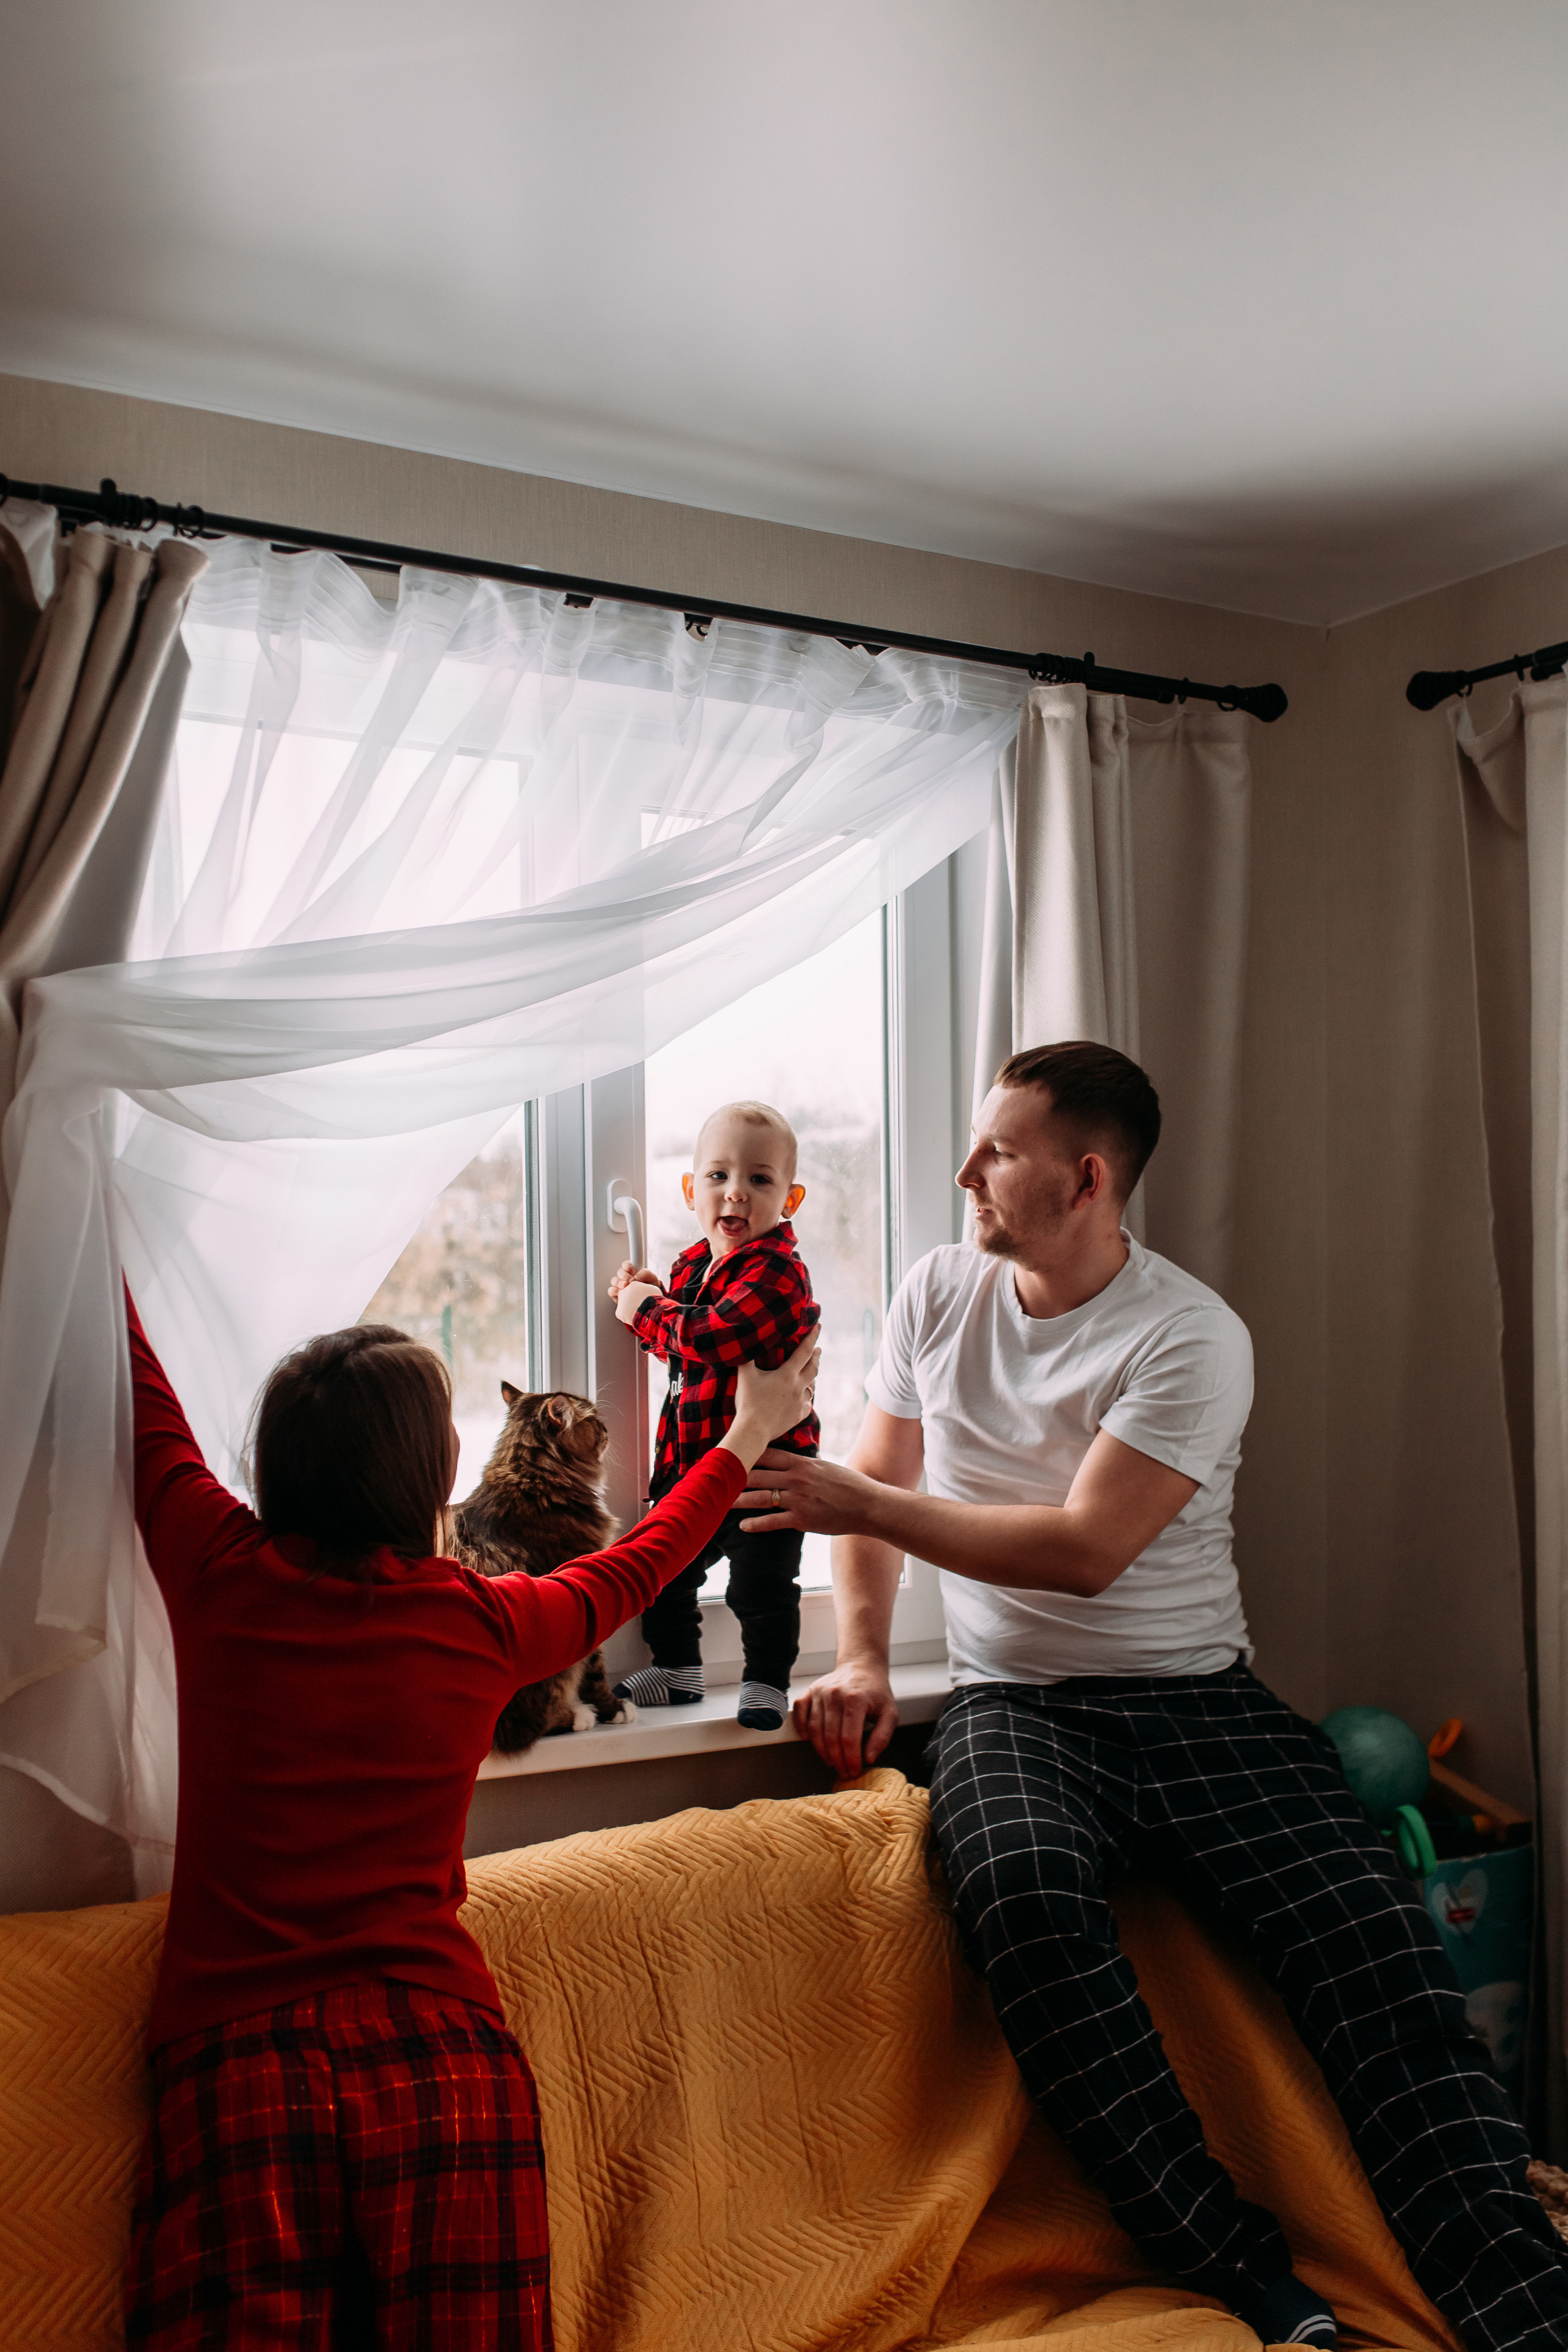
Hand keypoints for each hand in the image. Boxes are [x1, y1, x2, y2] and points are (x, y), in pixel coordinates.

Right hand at [608, 1260, 661, 1301]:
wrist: (649, 1301)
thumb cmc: (650, 1287)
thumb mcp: (652, 1277)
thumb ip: (645, 1273)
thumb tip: (636, 1276)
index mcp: (632, 1270)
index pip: (626, 1264)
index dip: (628, 1266)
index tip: (633, 1271)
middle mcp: (625, 1277)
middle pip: (619, 1272)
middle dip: (625, 1276)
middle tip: (631, 1280)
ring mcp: (620, 1285)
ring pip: (614, 1280)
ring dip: (620, 1283)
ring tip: (626, 1287)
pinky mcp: (617, 1294)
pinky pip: (611, 1290)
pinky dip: (615, 1291)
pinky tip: (621, 1293)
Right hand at [728, 1335, 821, 1451]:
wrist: (753, 1431)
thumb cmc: (748, 1402)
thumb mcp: (745, 1376)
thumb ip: (746, 1358)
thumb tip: (745, 1341)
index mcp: (787, 1374)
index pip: (804, 1351)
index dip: (812, 1337)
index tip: (819, 1326)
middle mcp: (798, 1387)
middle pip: (813, 1368)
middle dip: (816, 1356)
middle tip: (818, 1349)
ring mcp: (799, 1402)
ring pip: (812, 1387)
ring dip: (812, 1378)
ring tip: (810, 1373)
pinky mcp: (798, 1415)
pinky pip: (807, 1404)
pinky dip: (806, 1398)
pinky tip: (803, 1398)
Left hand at [735, 1449, 877, 1533]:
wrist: (867, 1505)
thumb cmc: (848, 1484)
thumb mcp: (825, 1466)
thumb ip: (804, 1465)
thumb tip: (789, 1461)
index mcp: (802, 1463)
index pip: (767, 1455)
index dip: (746, 1454)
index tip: (729, 1454)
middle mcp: (797, 1478)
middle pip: (757, 1475)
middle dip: (735, 1477)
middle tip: (716, 1478)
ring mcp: (798, 1499)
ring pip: (761, 1498)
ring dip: (739, 1500)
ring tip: (722, 1502)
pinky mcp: (802, 1519)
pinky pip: (773, 1521)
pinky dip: (756, 1524)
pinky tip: (743, 1526)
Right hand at [793, 1661, 898, 1777]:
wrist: (862, 1666)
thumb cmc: (875, 1692)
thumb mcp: (889, 1713)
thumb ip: (882, 1737)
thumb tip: (869, 1758)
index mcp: (856, 1699)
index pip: (849, 1739)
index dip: (851, 1760)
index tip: (854, 1771)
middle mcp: (835, 1694)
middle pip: (830, 1737)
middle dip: (837, 1760)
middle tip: (843, 1771)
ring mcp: (820, 1692)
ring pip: (814, 1729)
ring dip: (821, 1751)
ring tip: (831, 1761)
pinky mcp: (810, 1691)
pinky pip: (800, 1712)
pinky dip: (801, 1729)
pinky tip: (810, 1740)